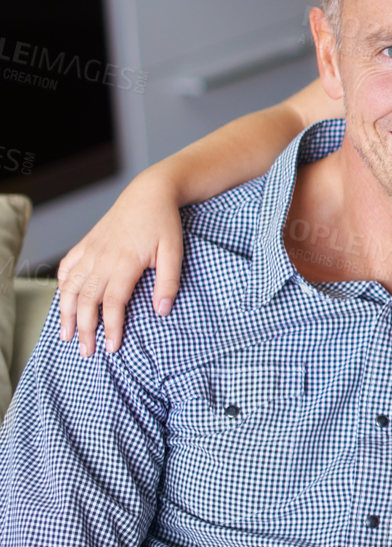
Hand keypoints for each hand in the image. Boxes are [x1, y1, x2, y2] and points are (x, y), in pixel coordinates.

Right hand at [56, 169, 184, 354]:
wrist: (148, 194)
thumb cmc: (164, 223)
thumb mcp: (175, 252)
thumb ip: (169, 282)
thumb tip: (162, 312)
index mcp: (124, 262)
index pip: (112, 302)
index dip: (110, 327)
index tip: (111, 348)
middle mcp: (102, 258)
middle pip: (87, 300)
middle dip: (85, 329)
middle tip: (86, 352)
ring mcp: (90, 251)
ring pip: (71, 287)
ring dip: (67, 313)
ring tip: (67, 335)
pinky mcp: (85, 244)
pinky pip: (66, 268)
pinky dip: (62, 287)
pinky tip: (63, 302)